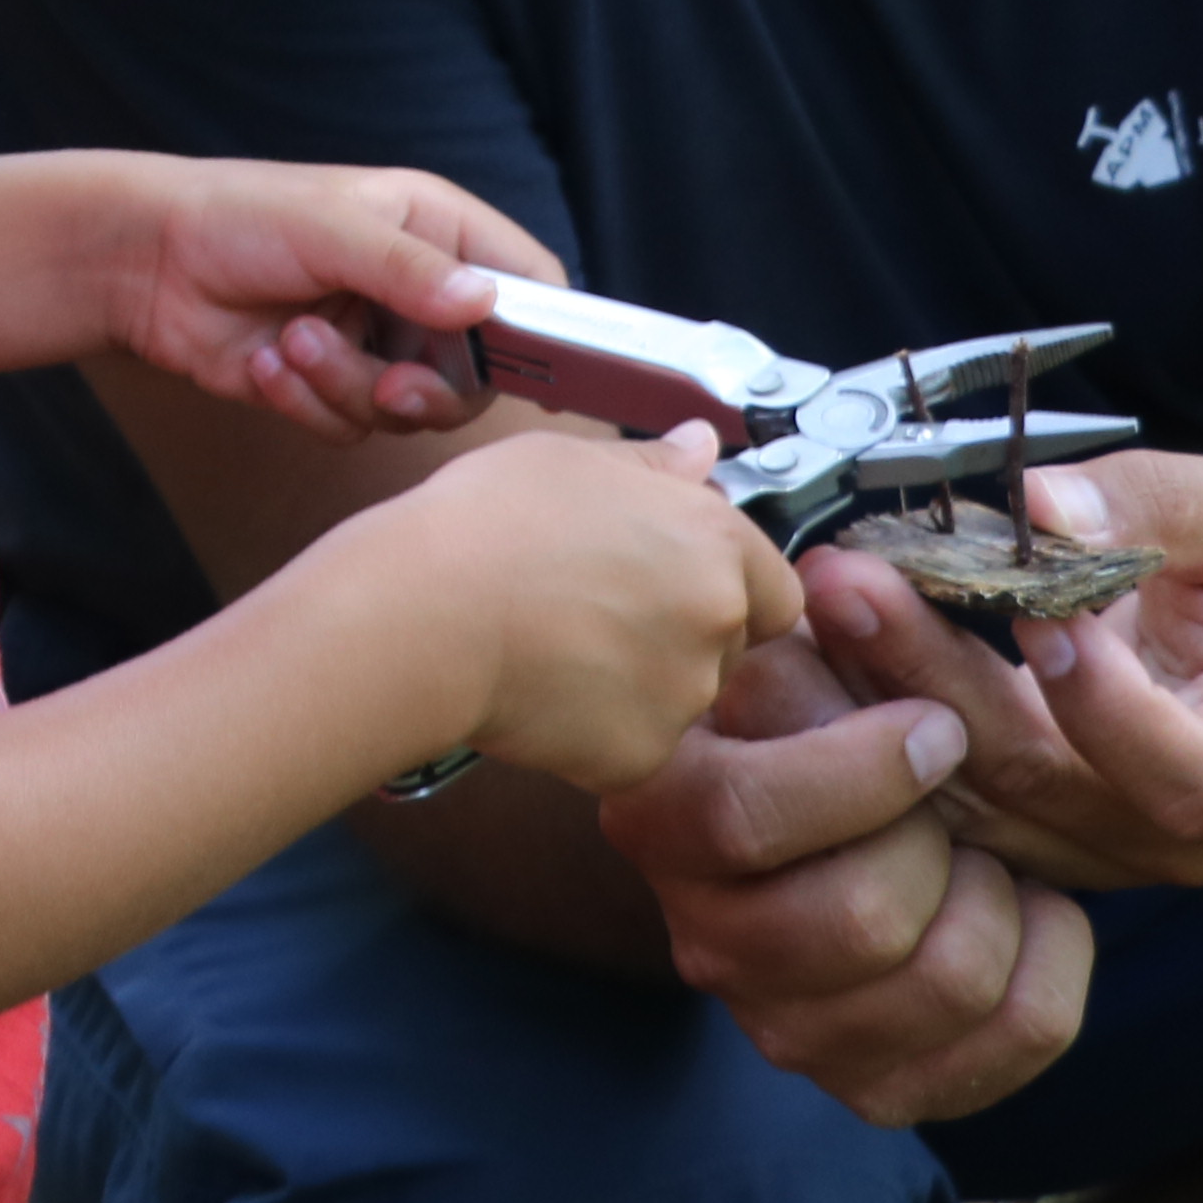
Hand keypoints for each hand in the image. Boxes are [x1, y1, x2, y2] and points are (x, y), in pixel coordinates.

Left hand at [96, 157, 560, 438]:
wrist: (144, 264)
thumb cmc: (238, 217)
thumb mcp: (329, 228)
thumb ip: (409, 270)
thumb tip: (487, 307)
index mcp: (437, 230)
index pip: (529, 283)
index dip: (544, 330)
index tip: (537, 372)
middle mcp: (417, 291)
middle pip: (481, 372)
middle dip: (430, 387)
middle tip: (391, 384)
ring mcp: (376, 342)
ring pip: (410, 408)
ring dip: (346, 386)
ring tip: (290, 342)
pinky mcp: (331, 387)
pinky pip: (352, 427)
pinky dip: (307, 403)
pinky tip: (262, 363)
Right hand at [373, 421, 800, 790]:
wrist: (426, 613)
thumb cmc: (486, 527)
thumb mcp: (572, 460)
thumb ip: (653, 465)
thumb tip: (699, 447)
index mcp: (712, 539)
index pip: (775, 586)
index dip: (726, 586)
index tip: (673, 582)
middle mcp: (716, 618)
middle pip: (729, 643)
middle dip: (678, 633)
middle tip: (597, 611)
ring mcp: (682, 694)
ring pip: (678, 696)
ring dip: (637, 681)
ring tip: (557, 647)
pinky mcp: (638, 755)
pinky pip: (632, 746)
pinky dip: (597, 730)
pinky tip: (543, 691)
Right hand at [596, 628, 1085, 1122]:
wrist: (844, 809)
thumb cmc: (831, 694)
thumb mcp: (805, 632)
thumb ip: (819, 609)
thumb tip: (845, 578)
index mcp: (661, 815)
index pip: (744, 816)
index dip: (862, 771)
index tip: (935, 726)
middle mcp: (704, 936)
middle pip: (862, 917)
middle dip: (943, 839)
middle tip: (951, 793)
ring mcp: (785, 1025)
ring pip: (948, 980)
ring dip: (999, 896)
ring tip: (984, 847)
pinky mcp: (872, 1085)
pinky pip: (1018, 1034)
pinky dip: (1054, 957)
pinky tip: (1024, 906)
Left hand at [775, 453, 1202, 895]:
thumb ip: (1156, 505)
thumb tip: (1040, 504)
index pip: (1179, 777)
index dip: (1102, 707)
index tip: (1040, 613)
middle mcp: (1170, 834)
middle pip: (1040, 777)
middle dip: (931, 675)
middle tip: (848, 580)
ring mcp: (1090, 847)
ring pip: (966, 792)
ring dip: (876, 695)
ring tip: (816, 598)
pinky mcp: (1023, 830)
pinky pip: (935, 791)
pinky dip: (872, 714)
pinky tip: (821, 639)